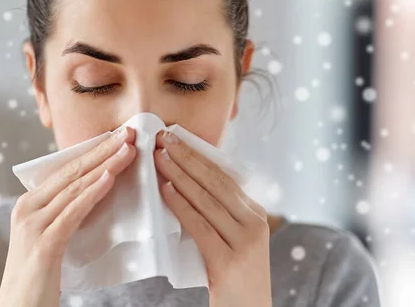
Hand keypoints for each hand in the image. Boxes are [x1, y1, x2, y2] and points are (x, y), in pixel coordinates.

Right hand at [0, 127, 136, 306]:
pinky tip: (109, 179)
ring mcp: (33, 224)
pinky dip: (92, 193)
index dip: (93, 151)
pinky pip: (73, 212)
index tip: (117, 138)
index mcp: (29, 204)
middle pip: (71, 172)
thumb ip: (64, 213)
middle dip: (102, 151)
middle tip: (127, 134)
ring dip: (104, 166)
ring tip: (127, 151)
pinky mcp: (44, 243)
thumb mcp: (49, 236)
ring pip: (75, 187)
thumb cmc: (37, 275)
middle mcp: (27, 208)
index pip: (66, 170)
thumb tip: (93, 190)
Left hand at [154, 131, 271, 306]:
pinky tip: (165, 191)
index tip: (176, 140)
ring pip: (207, 201)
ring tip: (159, 158)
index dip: (198, 156)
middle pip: (215, 184)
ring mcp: (244, 243)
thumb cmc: (233, 276)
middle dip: (187, 158)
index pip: (223, 178)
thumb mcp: (233, 238)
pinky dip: (181, 206)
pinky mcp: (228, 262)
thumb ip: (219, 214)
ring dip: (180, 177)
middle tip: (163, 139)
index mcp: (256, 214)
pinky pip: (200, 227)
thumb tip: (184, 184)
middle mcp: (255, 223)